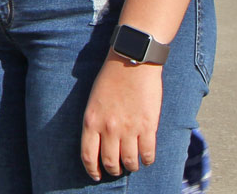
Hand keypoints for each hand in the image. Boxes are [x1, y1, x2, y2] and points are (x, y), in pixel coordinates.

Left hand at [80, 54, 162, 180]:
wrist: (132, 61)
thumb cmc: (111, 77)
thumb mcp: (94, 99)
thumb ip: (96, 121)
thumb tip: (98, 142)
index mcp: (92, 120)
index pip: (88, 155)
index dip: (92, 170)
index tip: (96, 175)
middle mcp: (109, 128)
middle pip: (110, 163)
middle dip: (113, 170)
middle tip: (116, 169)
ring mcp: (129, 129)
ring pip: (130, 162)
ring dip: (131, 166)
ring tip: (132, 162)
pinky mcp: (148, 127)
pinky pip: (148, 154)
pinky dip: (147, 160)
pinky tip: (146, 157)